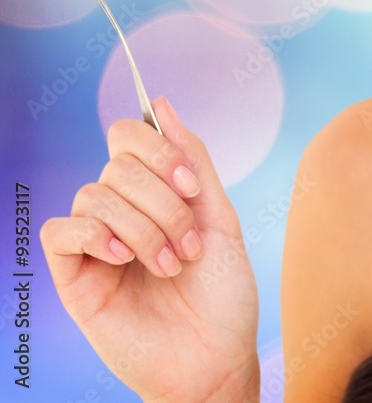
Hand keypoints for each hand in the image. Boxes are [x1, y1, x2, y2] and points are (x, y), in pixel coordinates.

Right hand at [40, 95, 259, 402]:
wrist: (217, 356)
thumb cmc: (223, 291)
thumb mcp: (219, 214)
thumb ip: (191, 159)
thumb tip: (160, 104)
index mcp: (155, 191)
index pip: (128, 136)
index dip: (159, 149)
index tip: (191, 186)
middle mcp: (122, 212)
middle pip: (117, 165)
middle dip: (163, 202)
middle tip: (190, 245)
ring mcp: (97, 244)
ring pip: (94, 195)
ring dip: (143, 227)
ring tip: (171, 265)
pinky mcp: (74, 278)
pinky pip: (60, 232)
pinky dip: (95, 235)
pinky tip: (125, 258)